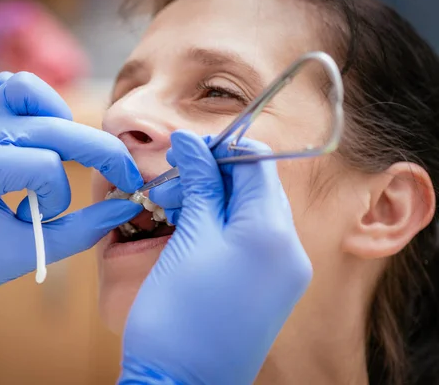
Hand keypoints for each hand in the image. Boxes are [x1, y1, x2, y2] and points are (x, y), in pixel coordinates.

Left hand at [0, 72, 143, 327]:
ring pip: (27, 88)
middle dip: (98, 151)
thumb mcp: (25, 253)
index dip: (62, 197)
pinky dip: (36, 106)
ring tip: (67, 151)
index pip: (46, 166)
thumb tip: (126, 206)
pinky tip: (43, 137)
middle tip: (124, 175)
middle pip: (52, 124)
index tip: (52, 220)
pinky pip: (8, 90)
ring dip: (60, 117)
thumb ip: (83, 230)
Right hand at [119, 131, 311, 384]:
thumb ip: (197, 185)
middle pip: (256, 187)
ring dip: (213, 200)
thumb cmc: (178, 316)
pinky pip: (252, 241)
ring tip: (173, 206)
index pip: (257, 163)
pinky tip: (191, 228)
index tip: (184, 149)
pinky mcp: (270, 290)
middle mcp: (290, 251)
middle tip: (170, 182)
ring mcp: (284, 273)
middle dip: (213, 176)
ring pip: (251, 213)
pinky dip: (222, 226)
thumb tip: (191, 144)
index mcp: (273, 233)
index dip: (219, 148)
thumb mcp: (187, 239)